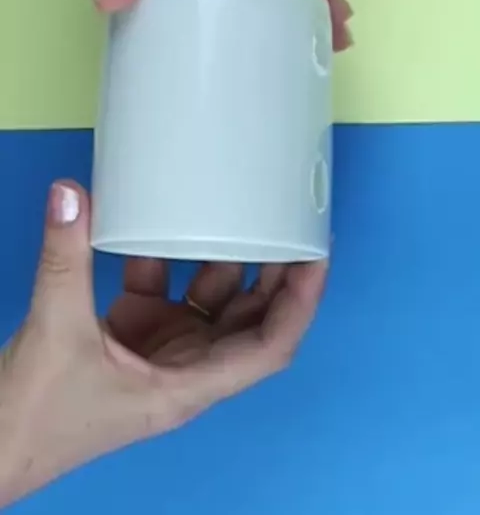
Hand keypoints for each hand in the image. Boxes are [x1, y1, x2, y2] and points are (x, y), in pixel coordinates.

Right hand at [0, 182, 326, 504]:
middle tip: (289, 224)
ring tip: (241, 214)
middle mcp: (185, 366)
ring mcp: (160, 348)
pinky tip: (165, 224)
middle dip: (273, 275)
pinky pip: (163, 289)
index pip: (267, 346)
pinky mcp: (132, 333)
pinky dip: (165, 259)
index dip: (298, 304)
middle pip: (248, 318)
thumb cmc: (37, 418)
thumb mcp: (56, 332)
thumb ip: (65, 258)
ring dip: (225, 262)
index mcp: (188, 383)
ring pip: (209, 301)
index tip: (315, 259)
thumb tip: (70, 195)